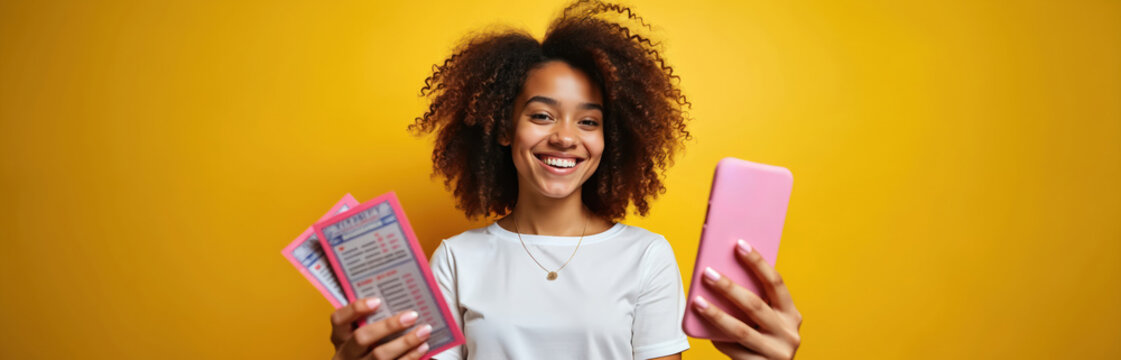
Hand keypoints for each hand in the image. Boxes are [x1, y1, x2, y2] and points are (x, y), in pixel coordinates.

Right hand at [329, 298, 431, 359]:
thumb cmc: (365, 347)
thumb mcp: (358, 333)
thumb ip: (370, 319)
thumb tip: (397, 298)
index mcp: (340, 336)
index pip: (339, 319)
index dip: (356, 309)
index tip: (377, 301)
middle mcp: (346, 352)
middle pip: (362, 337)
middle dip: (388, 326)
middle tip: (411, 316)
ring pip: (380, 355)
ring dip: (405, 342)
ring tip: (424, 330)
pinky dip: (410, 356)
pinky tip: (422, 346)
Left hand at [692, 240, 801, 358]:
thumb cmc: (763, 340)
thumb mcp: (768, 321)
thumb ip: (755, 302)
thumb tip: (723, 272)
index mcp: (791, 315)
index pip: (776, 282)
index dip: (758, 262)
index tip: (739, 244)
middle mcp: (789, 334)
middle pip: (755, 305)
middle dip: (729, 287)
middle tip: (707, 273)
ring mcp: (776, 353)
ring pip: (741, 330)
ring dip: (716, 314)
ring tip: (698, 301)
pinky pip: (734, 351)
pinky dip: (718, 339)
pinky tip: (703, 329)